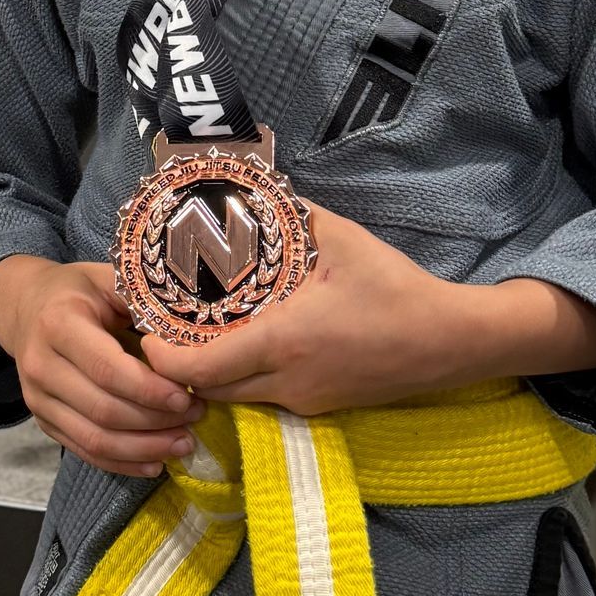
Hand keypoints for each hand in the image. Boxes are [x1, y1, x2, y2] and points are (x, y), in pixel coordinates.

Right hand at [0, 256, 201, 476]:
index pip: (107, 370)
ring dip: (144, 448)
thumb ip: (143, 302)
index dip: (150, 390)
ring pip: (94, 439)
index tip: (188, 397)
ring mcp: (37, 399)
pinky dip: (122, 463)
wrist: (25, 307)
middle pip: (103, 410)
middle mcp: (41, 366)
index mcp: (58, 325)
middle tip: (196, 418)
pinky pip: (83, 451)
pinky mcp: (42, 421)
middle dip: (156, 421)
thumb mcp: (107, 279)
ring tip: (183, 444)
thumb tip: (191, 337)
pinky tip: (154, 463)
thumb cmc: (77, 291)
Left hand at [142, 206, 595, 414]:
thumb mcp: (342, 238)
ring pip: (230, 398)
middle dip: (172, 366)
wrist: (451, 342)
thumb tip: (249, 187)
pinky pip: (258, 398)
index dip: (157, 355)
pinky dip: (237, 377)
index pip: (194, 369)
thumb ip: (291, 215)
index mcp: (282, 341)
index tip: (144, 326)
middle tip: (159, 325)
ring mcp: (301, 401)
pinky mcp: (316, 407)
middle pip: (202, 391)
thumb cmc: (396, 288)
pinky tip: (239, 342)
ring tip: (192, 331)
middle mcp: (284, 382)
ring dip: (204, 374)